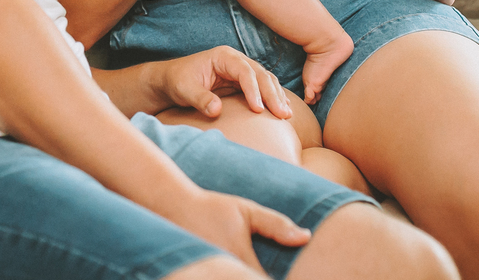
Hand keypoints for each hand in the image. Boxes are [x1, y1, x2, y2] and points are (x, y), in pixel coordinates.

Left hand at [154, 45, 292, 119]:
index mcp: (223, 56)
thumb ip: (200, 99)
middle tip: (282, 114)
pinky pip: (263, 88)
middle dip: (272, 94)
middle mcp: (236, 60)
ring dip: (277, 97)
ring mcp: (241, 70)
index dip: (254, 90)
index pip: (245, 71)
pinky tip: (283, 109)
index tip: (258, 110)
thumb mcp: (184, 89)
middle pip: (260, 74)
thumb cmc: (177, 81)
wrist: (171, 81)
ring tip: (286, 115)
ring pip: (266, 80)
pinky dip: (274, 97)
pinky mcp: (243, 82)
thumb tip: (217, 111)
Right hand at [168, 189, 310, 270]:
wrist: (173, 206)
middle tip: (265, 268)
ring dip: (243, 275)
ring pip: (234, 279)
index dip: (278, 279)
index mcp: (239, 254)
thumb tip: (306, 238)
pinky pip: (220, 278)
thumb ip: (276, 225)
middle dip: (260, 276)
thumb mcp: (247, 210)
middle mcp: (222, 267)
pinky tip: (234, 268)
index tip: (284, 274)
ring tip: (249, 266)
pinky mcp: (196, 276)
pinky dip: (229, 274)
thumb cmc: (213, 208)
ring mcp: (207, 273)